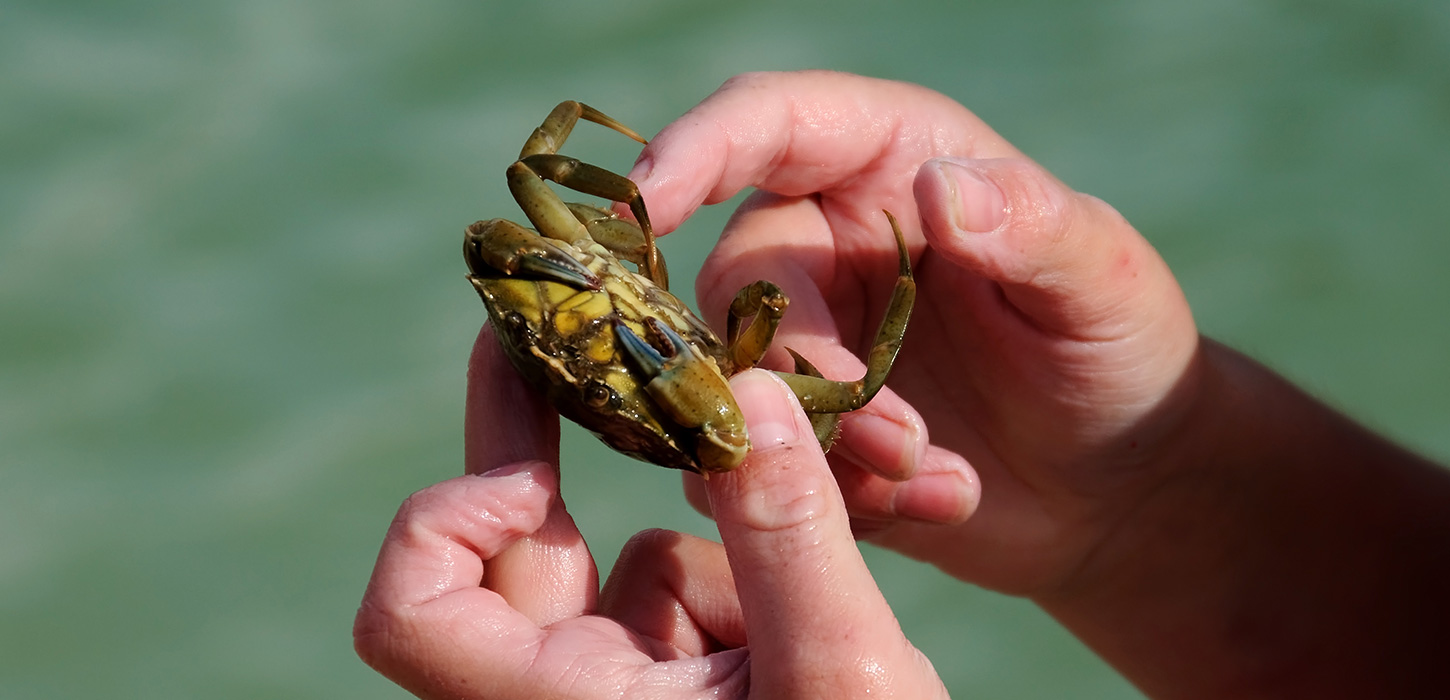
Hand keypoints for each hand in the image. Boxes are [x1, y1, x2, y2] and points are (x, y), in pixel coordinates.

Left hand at [352, 327, 947, 697]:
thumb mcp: (841, 672)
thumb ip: (790, 532)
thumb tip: (741, 383)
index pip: (410, 613)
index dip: (445, 521)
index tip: (534, 478)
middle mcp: (568, 699)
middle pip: (509, 554)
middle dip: (543, 435)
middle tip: (570, 317)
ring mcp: (622, 695)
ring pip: (635, 567)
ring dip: (715, 554)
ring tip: (812, 607)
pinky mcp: (677, 689)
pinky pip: (687, 594)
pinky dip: (746, 584)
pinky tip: (814, 631)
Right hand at [634, 71, 1199, 594]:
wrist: (1119, 486)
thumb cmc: (1122, 354)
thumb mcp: (1106, 282)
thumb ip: (1035, 223)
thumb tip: (939, 188)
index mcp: (891, 165)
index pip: (769, 124)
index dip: (695, 147)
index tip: (645, 200)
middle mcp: (828, 244)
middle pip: (736, 281)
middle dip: (802, 369)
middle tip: (900, 441)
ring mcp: (806, 345)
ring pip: (735, 385)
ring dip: (820, 447)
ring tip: (937, 478)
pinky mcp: (798, 436)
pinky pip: (756, 465)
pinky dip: (835, 500)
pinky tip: (937, 504)